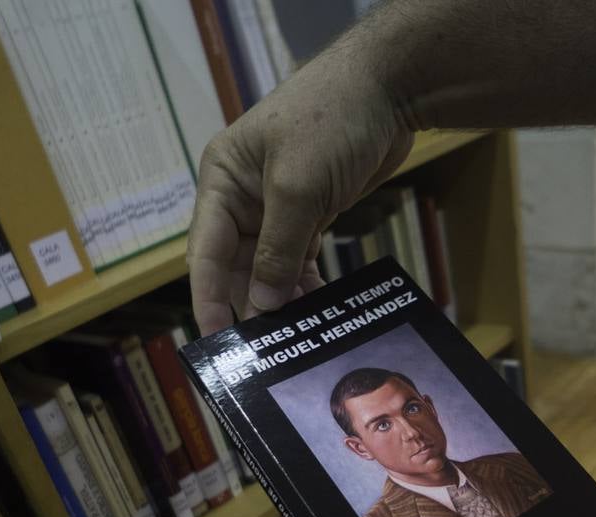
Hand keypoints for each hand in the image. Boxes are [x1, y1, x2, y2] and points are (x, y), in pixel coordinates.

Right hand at [186, 41, 413, 333]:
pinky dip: (304, 284)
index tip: (216, 342)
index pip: (205, 252)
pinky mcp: (311, 210)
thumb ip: (277, 250)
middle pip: (235, 265)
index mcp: (222, 181)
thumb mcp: (298, 188)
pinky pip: (297, 258)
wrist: (390, 85)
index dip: (208, 299)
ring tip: (290, 339)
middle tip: (260, 352)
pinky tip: (314, 309)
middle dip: (247, 305)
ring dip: (279, 300)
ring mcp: (277, 204)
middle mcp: (241, 196)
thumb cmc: (331, 121)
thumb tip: (263, 305)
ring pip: (268, 266)